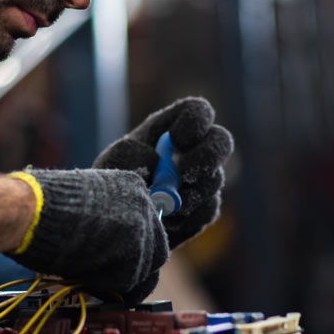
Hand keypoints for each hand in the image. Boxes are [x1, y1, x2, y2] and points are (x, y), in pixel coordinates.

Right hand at [7, 169, 167, 303]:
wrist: (31, 211)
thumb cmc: (43, 206)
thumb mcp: (83, 202)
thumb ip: (104, 219)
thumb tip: (107, 246)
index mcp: (131, 185)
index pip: (146, 225)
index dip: (131, 247)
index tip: (114, 258)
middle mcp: (144, 204)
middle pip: (156, 249)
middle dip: (135, 267)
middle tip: (108, 278)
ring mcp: (143, 229)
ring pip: (144, 269)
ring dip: (118, 278)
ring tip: (89, 277)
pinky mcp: (136, 255)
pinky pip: (130, 282)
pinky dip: (109, 286)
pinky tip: (86, 277)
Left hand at [93, 97, 233, 248]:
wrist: (116, 220)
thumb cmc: (113, 181)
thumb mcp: (112, 162)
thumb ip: (129, 154)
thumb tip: (156, 161)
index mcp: (171, 128)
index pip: (198, 112)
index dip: (196, 122)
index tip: (178, 140)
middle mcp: (193, 149)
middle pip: (221, 141)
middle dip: (208, 158)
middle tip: (184, 176)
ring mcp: (203, 179)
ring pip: (214, 180)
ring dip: (189, 195)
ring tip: (158, 207)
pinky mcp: (204, 207)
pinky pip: (208, 210)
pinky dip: (186, 218)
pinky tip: (164, 222)